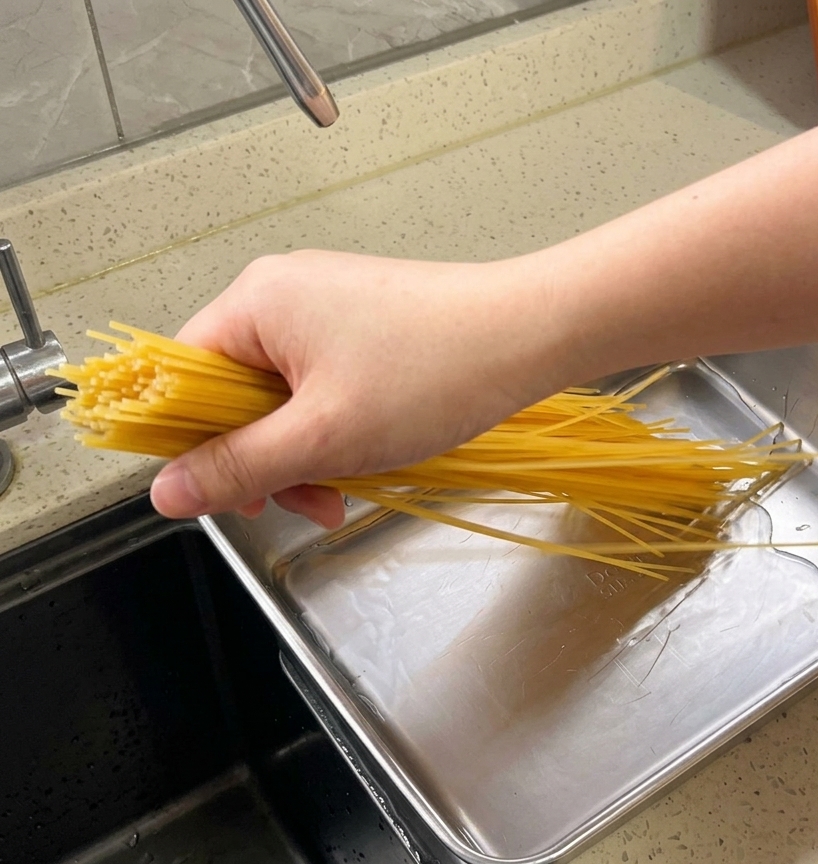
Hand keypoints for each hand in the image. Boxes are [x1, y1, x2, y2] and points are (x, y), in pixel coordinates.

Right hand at [149, 249, 572, 527]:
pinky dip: (340, 428)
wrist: (532, 334)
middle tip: (314, 499)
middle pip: (235, 393)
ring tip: (354, 484)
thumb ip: (239, 467)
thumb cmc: (434, 373)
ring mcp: (329, 306)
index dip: (196, 443)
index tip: (232, 491)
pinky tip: (374, 453)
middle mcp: (285, 293)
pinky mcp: (367, 324)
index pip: (179, 377)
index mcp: (256, 301)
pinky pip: (324, 386)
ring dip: (311, 452)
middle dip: (271, 459)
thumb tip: (167, 491)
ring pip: (285, 398)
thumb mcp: (323, 437)